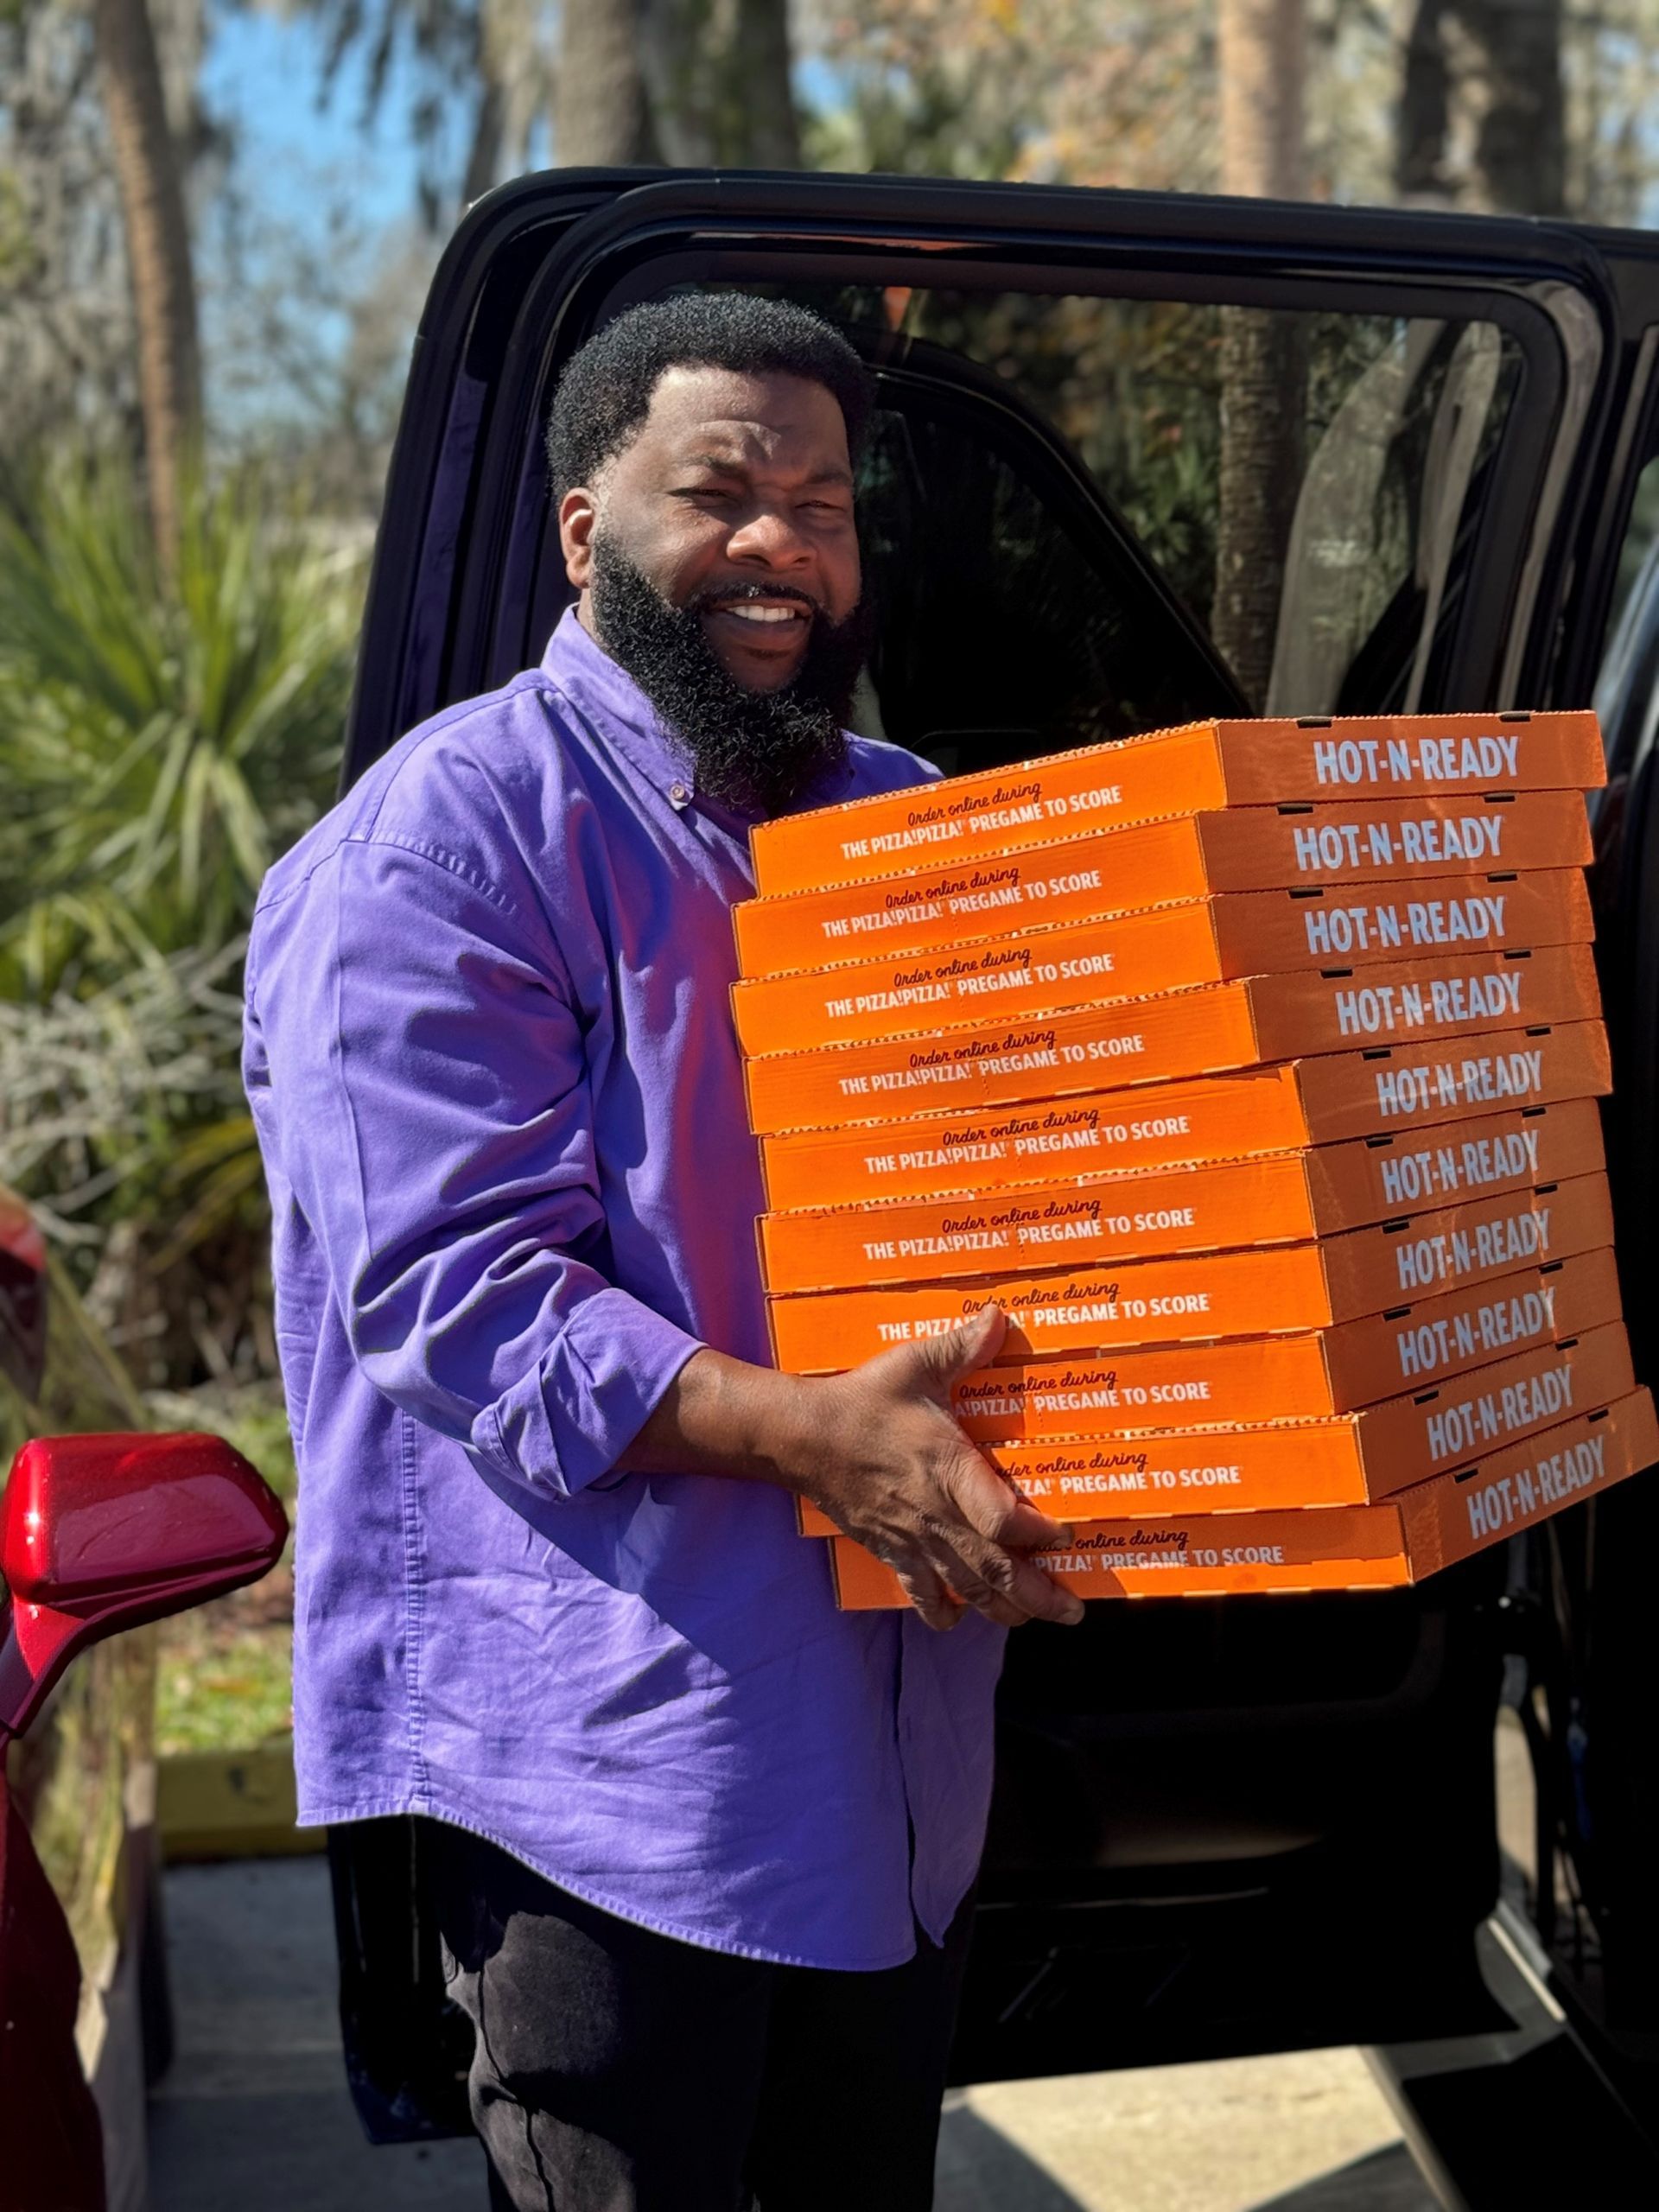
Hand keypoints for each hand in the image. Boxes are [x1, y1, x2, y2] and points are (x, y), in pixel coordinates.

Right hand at [785, 1305, 1085, 1633]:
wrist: (803, 1437)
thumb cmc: (864, 1400)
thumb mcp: (915, 1364)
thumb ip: (962, 1346)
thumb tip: (1000, 1316)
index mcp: (950, 1469)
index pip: (1003, 1518)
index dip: (1039, 1533)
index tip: (1066, 1534)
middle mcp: (938, 1514)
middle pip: (995, 1570)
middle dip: (1038, 1595)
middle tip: (1073, 1610)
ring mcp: (913, 1539)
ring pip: (966, 1590)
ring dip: (1004, 1610)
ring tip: (1034, 1618)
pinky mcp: (890, 1550)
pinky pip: (920, 1593)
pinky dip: (941, 1612)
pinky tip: (957, 1621)